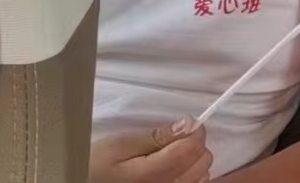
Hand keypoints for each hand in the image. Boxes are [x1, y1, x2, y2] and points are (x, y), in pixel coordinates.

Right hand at [90, 120, 211, 182]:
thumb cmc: (95, 167)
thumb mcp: (118, 146)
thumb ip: (154, 137)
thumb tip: (187, 124)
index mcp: (155, 175)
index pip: (193, 148)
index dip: (193, 129)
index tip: (183, 123)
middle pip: (203, 161)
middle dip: (193, 144)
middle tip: (172, 140)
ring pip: (204, 176)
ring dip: (194, 161)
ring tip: (170, 156)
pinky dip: (193, 175)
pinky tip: (174, 170)